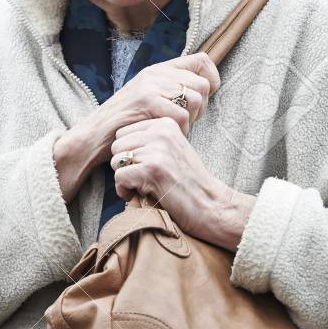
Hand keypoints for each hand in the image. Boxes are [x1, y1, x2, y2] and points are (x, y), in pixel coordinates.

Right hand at [53, 53, 220, 201]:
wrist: (94, 136)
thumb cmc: (125, 124)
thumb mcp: (150, 99)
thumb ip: (172, 91)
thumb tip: (204, 91)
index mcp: (159, 69)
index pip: (203, 60)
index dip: (211, 80)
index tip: (203, 100)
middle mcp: (156, 72)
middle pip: (202, 84)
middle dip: (200, 108)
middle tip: (185, 121)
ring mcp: (150, 85)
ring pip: (194, 99)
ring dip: (190, 121)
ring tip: (174, 129)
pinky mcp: (146, 100)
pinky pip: (181, 116)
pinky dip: (179, 131)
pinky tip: (166, 135)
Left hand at [109, 117, 254, 250]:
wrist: (211, 204)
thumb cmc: (190, 182)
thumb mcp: (173, 149)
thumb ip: (151, 140)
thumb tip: (119, 142)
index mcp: (166, 123)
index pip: (123, 132)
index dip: (128, 153)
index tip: (143, 167)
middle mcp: (161, 131)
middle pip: (117, 145)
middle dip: (124, 165)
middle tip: (141, 179)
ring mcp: (157, 149)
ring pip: (116, 161)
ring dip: (124, 179)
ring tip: (142, 187)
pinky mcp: (152, 169)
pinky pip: (119, 177)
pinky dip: (124, 191)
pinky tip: (139, 195)